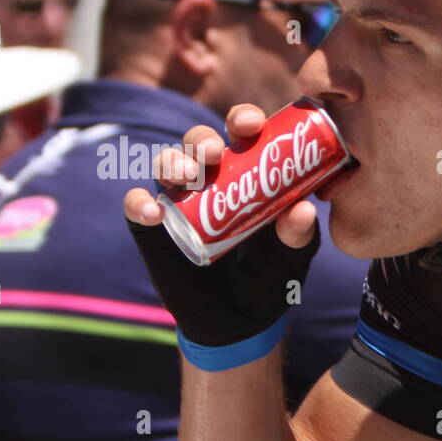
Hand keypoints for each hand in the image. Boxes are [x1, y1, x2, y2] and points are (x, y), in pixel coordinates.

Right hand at [123, 104, 322, 348]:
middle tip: (215, 152)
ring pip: (167, 165)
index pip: (242, 135)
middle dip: (203, 139)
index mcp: (248, 173)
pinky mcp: (153, 228)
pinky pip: (138, 206)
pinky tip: (152, 211)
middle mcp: (210, 179)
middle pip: (199, 142)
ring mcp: (179, 201)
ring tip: (187, 176)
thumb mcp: (293, 256)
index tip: (251, 124)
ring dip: (173, 162)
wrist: (241, 320)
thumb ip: (299, 234)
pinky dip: (139, 203)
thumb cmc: (272, 276)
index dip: (243, 120)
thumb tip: (304, 209)